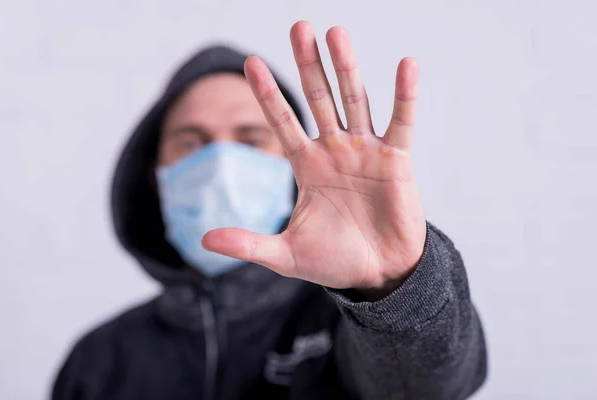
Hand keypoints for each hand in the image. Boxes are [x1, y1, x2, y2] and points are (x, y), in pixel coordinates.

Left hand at [203, 21, 426, 295]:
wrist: (378, 274)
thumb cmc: (334, 261)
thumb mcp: (285, 255)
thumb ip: (249, 244)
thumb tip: (204, 241)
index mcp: (306, 165)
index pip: (282, 122)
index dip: (267, 94)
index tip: (249, 63)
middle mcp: (333, 150)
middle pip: (318, 98)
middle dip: (308, 64)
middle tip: (298, 27)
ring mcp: (365, 150)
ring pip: (354, 100)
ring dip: (346, 68)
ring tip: (335, 33)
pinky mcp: (396, 160)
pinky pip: (401, 122)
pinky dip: (405, 95)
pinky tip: (407, 65)